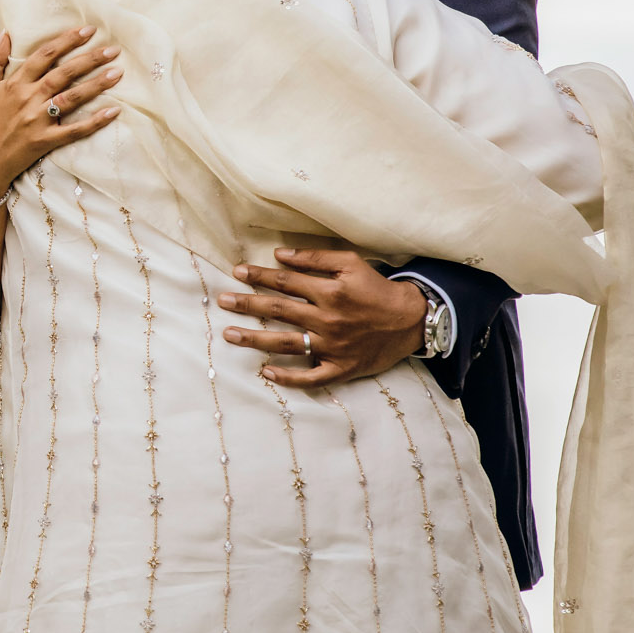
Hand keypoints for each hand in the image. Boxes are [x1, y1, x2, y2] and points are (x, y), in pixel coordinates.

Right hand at [0, 26, 121, 205]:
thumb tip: (5, 33)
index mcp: (16, 83)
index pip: (44, 56)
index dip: (67, 41)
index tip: (87, 30)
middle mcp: (29, 98)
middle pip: (63, 73)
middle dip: (89, 59)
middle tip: (112, 49)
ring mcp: (39, 120)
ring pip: (72, 98)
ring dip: (96, 84)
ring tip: (117, 72)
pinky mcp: (46, 140)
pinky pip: (74, 130)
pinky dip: (94, 122)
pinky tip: (113, 111)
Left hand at [217, 248, 425, 387]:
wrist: (411, 321)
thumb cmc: (377, 289)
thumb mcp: (351, 263)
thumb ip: (315, 258)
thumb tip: (279, 254)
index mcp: (330, 292)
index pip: (286, 282)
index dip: (259, 276)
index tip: (237, 272)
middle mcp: (328, 320)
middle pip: (279, 311)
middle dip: (247, 305)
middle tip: (222, 301)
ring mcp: (333, 347)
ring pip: (287, 344)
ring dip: (255, 340)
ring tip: (229, 335)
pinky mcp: (340, 368)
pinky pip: (310, 377)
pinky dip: (288, 377)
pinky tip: (265, 372)